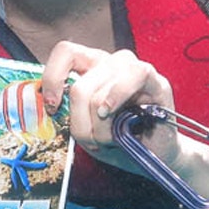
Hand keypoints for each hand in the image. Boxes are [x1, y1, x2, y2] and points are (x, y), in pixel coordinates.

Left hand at [38, 40, 179, 174]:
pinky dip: (117, 97)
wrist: (155, 155)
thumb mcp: (86, 130)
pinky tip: (113, 112)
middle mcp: (110, 63)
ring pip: (99, 91)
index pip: (65, 52)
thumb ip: (71, 114)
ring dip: (101, 125)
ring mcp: (133, 69)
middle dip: (81, 123)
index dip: (53, 77)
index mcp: (90, 68)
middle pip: (79, 87)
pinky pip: (134, 75)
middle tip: (93, 141)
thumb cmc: (120, 140)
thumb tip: (54, 107)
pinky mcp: (156, 80)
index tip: (52, 107)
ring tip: (111, 139)